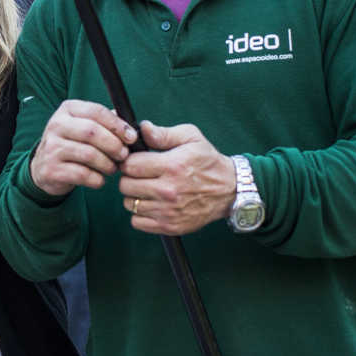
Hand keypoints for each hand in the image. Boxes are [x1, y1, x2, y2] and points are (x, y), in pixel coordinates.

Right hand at [29, 100, 135, 196]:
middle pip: (92, 132)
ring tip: (112, 168)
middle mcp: (56, 125)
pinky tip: (99, 179)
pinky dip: (97, 179)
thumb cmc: (73, 143)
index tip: (131, 137)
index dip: (118, 125)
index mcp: (67, 109)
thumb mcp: (85, 126)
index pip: (96, 111)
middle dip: (114, 145)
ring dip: (108, 164)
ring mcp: (51, 147)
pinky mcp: (51, 169)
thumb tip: (130, 129)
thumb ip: (107, 123)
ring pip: (89, 154)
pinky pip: (83, 175)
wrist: (44, 166)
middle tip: (124, 155)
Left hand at [119, 121, 235, 235]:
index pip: (130, 165)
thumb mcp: (191, 138)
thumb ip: (163, 133)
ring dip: (134, 196)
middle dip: (129, 177)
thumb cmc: (208, 161)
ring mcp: (168, 211)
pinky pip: (137, 222)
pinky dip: (139, 214)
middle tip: (140, 175)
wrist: (229, 190)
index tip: (136, 161)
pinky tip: (151, 204)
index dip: (129, 161)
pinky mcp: (170, 226)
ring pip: (129, 204)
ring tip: (147, 189)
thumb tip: (143, 128)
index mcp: (172, 166)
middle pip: (126, 186)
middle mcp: (168, 191)